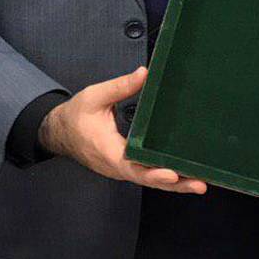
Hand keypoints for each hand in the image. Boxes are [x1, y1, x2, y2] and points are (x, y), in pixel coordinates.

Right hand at [38, 66, 206, 193]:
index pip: (132, 167)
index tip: (171, 173)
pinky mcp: (126, 166)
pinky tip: (186, 175)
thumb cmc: (75, 116)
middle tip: (199, 183)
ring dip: (175, 184)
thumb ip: (120, 86)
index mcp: (107, 151)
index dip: (152, 172)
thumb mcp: (94, 96)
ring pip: (149, 180)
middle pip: (148, 179)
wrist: (59, 131)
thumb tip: (144, 74)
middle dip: (175, 184)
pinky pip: (147, 174)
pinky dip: (166, 177)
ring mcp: (121, 168)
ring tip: (199, 183)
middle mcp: (116, 165)